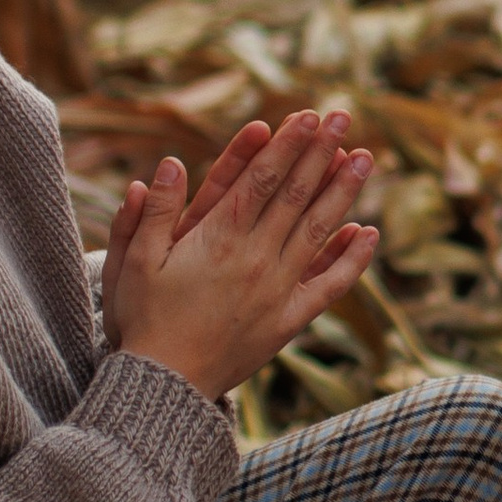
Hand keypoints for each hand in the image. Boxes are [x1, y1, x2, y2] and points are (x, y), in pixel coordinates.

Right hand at [110, 108, 378, 400]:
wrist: (164, 386)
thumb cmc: (142, 320)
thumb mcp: (133, 262)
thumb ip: (154, 213)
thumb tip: (168, 164)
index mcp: (218, 239)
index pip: (262, 179)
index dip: (288, 144)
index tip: (309, 114)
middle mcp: (257, 258)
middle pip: (297, 194)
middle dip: (322, 151)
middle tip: (345, 115)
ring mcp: (279, 289)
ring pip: (320, 230)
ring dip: (344, 190)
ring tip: (366, 157)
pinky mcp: (290, 319)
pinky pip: (330, 285)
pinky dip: (353, 258)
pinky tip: (369, 232)